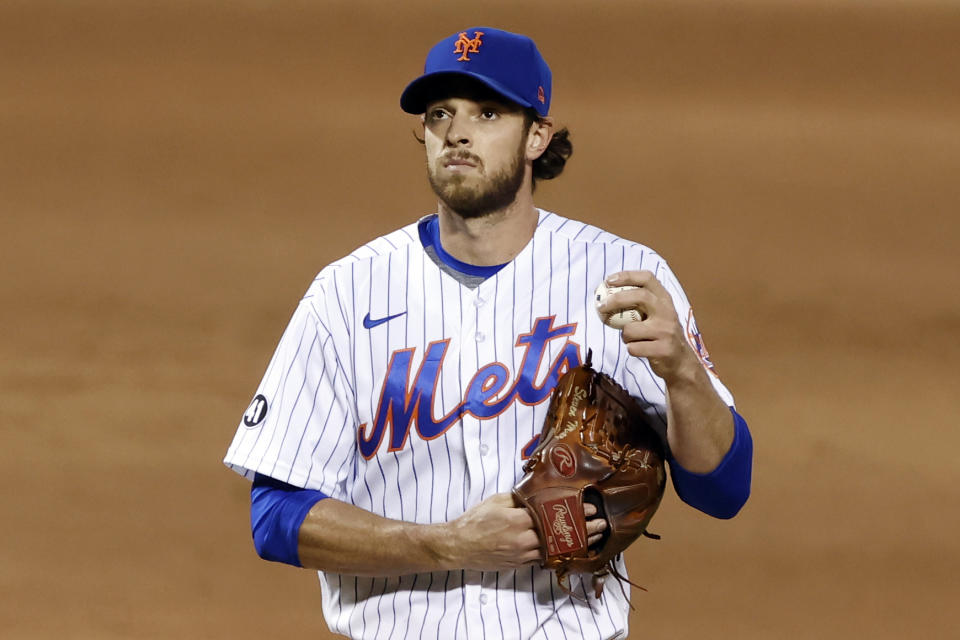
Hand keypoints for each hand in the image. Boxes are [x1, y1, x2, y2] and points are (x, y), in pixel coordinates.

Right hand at [444, 493, 606, 570]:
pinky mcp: (520, 564)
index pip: (553, 515)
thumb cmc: (474, 521)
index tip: (590, 508)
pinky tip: (571, 549)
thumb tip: (538, 492)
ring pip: (555, 549)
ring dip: (576, 543)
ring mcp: (522, 554)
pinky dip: (559, 553)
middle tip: (601, 525)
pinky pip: (544, 558)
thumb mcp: (496, 501)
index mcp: (517, 520)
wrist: (458, 547)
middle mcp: (523, 539)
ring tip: (593, 538)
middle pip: (559, 534)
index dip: (574, 512)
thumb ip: (519, 498)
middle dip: (583, 530)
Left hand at [598, 270, 699, 382]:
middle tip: (601, 306)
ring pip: (631, 329)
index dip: (627, 276)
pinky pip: (633, 348)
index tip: (609, 280)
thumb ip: (639, 305)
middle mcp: (667, 312)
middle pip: (641, 296)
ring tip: (631, 339)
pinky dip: (631, 349)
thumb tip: (606, 297)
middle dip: (617, 299)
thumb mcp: (656, 315)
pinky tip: (639, 350)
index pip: (647, 278)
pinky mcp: (663, 349)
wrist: (681, 362)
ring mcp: (666, 331)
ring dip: (624, 335)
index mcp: (665, 300)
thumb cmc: (660, 335)